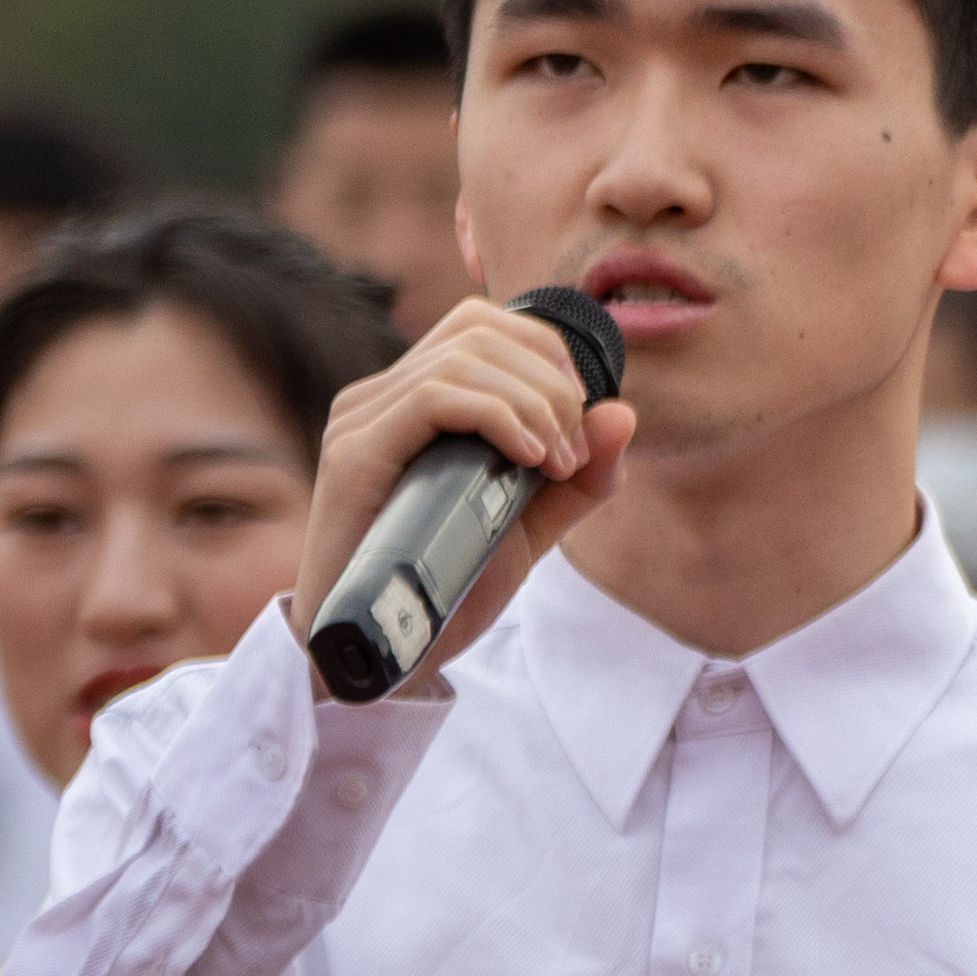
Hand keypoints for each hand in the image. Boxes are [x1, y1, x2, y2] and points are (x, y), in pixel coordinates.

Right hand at [292, 294, 632, 688]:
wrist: (384, 650)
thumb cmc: (448, 585)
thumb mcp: (535, 524)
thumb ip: (581, 474)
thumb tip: (623, 411)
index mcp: (413, 400)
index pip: (482, 325)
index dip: (547, 354)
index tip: (580, 423)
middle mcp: (379, 398)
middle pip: (480, 332)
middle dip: (551, 383)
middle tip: (574, 453)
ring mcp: (360, 421)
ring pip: (463, 358)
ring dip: (534, 405)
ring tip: (556, 464)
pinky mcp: (353, 455)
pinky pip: (434, 397)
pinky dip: (498, 418)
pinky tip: (528, 460)